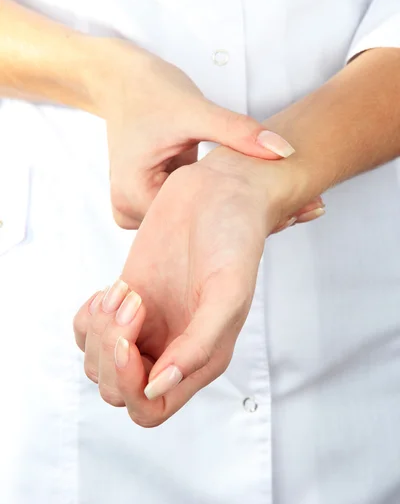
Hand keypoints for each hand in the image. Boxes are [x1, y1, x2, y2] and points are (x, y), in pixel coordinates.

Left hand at [73, 147, 324, 425]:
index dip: (130, 386)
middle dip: (111, 352)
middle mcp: (171, 347)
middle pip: (118, 389)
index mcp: (200, 357)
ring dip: (100, 330)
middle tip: (133, 303)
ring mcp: (146, 325)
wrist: (219, 193)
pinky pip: (88, 331)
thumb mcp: (228, 293)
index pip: (151, 407)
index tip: (130, 342)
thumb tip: (157, 388)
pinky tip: (112, 291)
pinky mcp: (126, 300)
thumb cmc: (234, 238)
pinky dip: (89, 316)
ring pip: (98, 362)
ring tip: (125, 292)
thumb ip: (199, 346)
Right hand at [84, 37, 294, 227]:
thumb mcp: (194, 110)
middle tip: (298, 211)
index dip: (242, 218)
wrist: (121, 80)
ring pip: (196, 220)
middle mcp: (132, 211)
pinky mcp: (154, 198)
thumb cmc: (148, 91)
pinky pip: (191, 207)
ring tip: (283, 207)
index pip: (195, 224)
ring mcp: (142, 207)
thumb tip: (284, 151)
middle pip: (195, 228)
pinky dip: (218, 199)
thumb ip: (239, 132)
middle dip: (243, 218)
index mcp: (133, 198)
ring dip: (232, 210)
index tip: (288, 214)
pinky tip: (252, 193)